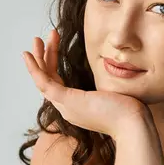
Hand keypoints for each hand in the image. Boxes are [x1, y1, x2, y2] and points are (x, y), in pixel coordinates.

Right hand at [22, 29, 150, 139]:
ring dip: (38, 59)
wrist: (134, 125)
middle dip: (44, 58)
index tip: (53, 45)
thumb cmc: (130, 112)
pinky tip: (29, 54)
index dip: (53, 64)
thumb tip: (114, 70)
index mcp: (78, 108)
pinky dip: (35, 67)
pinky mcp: (68, 101)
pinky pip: (44, 82)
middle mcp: (68, 109)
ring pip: (43, 80)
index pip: (58, 83)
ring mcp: (66, 106)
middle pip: (48, 81)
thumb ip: (107, 85)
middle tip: (39, 40)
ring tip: (36, 40)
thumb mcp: (114, 93)